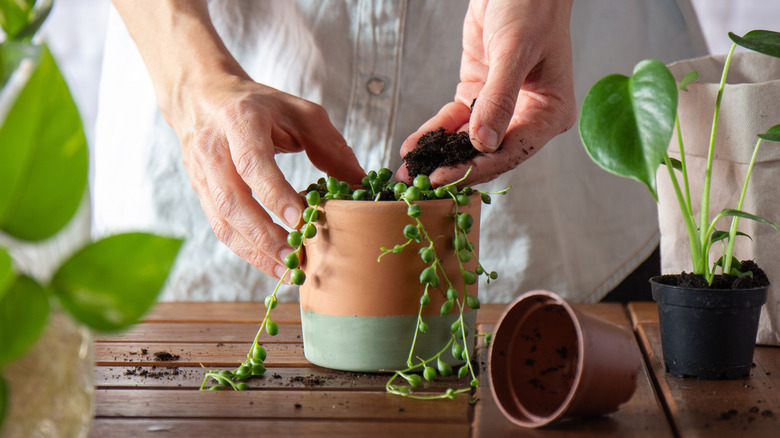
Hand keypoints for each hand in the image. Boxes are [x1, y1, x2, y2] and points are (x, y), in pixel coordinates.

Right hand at [177, 75, 364, 279]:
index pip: (252, 162)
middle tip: (295, 256)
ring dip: (254, 251)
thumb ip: (330, 147)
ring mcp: (202, 174)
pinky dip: (246, 250)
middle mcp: (213, 149)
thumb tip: (359, 185)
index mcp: (239, 121)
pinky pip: (220, 228)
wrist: (205, 97)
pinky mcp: (200, 193)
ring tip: (286, 269)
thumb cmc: (261, 106)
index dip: (274, 193)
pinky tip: (271, 263)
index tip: (299, 219)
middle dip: (264, 235)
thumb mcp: (300, 113)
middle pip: (231, 200)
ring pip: (222, 221)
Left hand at [398, 0, 575, 185]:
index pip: (512, 151)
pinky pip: (454, 121)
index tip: (444, 178)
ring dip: (438, 155)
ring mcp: (501, 108)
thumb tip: (483, 143)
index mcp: (550, 113)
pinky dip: (434, 133)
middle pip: (488, 153)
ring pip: (467, 141)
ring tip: (409, 172)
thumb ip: (498, 99)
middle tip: (419, 185)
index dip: (476, 167)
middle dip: (453, 168)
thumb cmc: (530, 7)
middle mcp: (527, 116)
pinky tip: (414, 146)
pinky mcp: (478, 95)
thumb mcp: (515, 51)